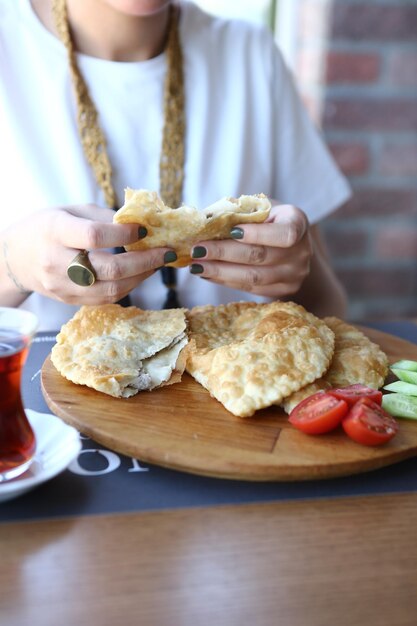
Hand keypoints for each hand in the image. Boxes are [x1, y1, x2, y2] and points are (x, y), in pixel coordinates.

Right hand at [1, 204, 174, 304]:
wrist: (16, 258)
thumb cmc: (47, 228)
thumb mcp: (70, 210)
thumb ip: (104, 217)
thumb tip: (142, 223)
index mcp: (55, 231)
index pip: (94, 236)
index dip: (124, 234)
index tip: (144, 230)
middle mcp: (57, 262)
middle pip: (108, 269)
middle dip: (144, 261)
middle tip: (166, 252)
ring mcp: (62, 286)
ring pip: (111, 290)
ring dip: (141, 277)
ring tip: (157, 263)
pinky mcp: (69, 301)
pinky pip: (106, 299)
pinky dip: (128, 287)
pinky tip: (140, 274)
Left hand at [189, 203, 312, 297]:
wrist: (290, 245)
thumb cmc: (268, 220)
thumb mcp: (259, 207)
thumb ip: (238, 212)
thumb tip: (202, 221)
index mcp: (297, 222)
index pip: (283, 234)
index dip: (257, 234)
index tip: (230, 231)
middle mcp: (301, 251)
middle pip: (260, 256)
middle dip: (223, 253)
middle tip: (197, 251)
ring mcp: (294, 275)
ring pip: (252, 277)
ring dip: (219, 272)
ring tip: (195, 266)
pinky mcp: (282, 291)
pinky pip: (250, 288)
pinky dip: (225, 281)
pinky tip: (207, 274)